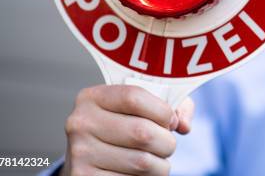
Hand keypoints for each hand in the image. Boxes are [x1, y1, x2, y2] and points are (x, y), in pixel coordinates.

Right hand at [60, 85, 194, 174]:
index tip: (171, 120)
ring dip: (161, 164)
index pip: (134, 97)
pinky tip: (141, 172)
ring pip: (142, 162)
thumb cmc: (125, 125)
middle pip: (142, 132)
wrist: (92, 156)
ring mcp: (80, 153)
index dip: (162, 111)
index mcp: (93, 97)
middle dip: (167, 142)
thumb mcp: (143, 106)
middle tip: (167, 144)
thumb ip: (172, 105)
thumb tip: (183, 125)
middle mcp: (81, 123)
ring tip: (156, 159)